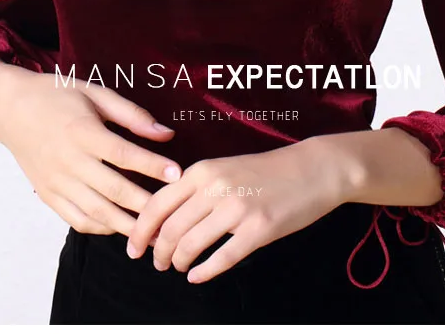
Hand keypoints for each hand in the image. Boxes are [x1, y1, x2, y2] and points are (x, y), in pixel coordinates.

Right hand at [0, 68, 182, 240]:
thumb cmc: (57, 96)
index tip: (177, 174)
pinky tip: (120, 227)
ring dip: (127, 224)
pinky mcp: (48, 194)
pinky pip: (77, 219)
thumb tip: (165, 133)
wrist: (10, 108)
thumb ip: (131, 114)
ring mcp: (56, 181)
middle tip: (172, 213)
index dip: (152, 165)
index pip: (123, 154)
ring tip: (153, 232)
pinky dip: (101, 227)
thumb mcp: (95, 93)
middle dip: (145, 204)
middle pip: (113, 189)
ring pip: (96, 211)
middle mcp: (68, 160)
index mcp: (82, 131)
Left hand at [125, 136, 349, 283]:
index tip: (132, 248)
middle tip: (158, 263)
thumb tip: (162, 218)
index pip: (157, 204)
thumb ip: (194, 188)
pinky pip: (222, 259)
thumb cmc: (265, 170)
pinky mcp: (258, 230)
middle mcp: (215, 188)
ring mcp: (237, 209)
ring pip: (191, 246)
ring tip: (179, 267)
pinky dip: (204, 273)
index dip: (139, 231)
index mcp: (202, 170)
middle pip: (169, 230)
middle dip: (158, 252)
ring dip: (178, 262)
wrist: (311, 169)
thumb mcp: (223, 168)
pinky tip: (197, 277)